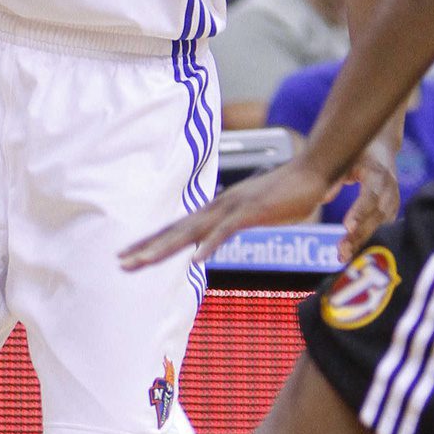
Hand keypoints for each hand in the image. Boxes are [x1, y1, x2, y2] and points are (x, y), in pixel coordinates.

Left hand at [121, 152, 336, 269]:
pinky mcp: (252, 212)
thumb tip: (220, 235)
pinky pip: (227, 231)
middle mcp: (218, 207)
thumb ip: (235, 223)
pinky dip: (210, 245)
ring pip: (191, 231)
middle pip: (176, 230)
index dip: (152, 241)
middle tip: (120, 263)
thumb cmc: (288, 192)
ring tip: (142, 262)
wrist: (313, 171)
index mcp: (218, 209)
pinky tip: (196, 259)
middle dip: (146, 247)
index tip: (130, 254)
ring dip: (165, 248)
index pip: (177, 227)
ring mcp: (233, 208)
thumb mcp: (255, 212)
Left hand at [338, 135, 398, 261]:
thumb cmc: (357, 153)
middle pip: (375, 215)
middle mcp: (389, 188)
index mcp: (378, 173)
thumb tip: (323, 198)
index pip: (370, 195)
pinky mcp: (391, 210)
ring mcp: (392, 200)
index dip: (360, 212)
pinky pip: (380, 228)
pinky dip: (366, 240)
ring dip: (362, 241)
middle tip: (341, 251)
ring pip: (378, 225)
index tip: (347, 227)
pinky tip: (351, 253)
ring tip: (342, 256)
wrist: (380, 146)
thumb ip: (335, 178)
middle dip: (359, 235)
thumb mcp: (346, 159)